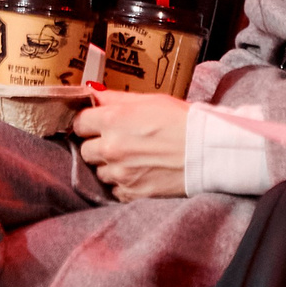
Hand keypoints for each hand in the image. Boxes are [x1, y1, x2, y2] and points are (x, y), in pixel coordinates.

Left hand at [72, 90, 189, 199]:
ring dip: (109, 165)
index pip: (78, 123)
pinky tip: (138, 172)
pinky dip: (122, 183)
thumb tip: (92, 93)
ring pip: (99, 171)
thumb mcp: (147, 100)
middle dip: (96, 144)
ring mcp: (120, 174)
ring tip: (131, 158)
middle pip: (85, 149)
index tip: (96, 124)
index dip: (88, 122)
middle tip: (116, 141)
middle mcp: (110, 148)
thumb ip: (114, 98)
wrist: (206, 150)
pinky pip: (114, 189)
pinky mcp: (131, 193)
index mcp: (112, 121)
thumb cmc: (180, 120)